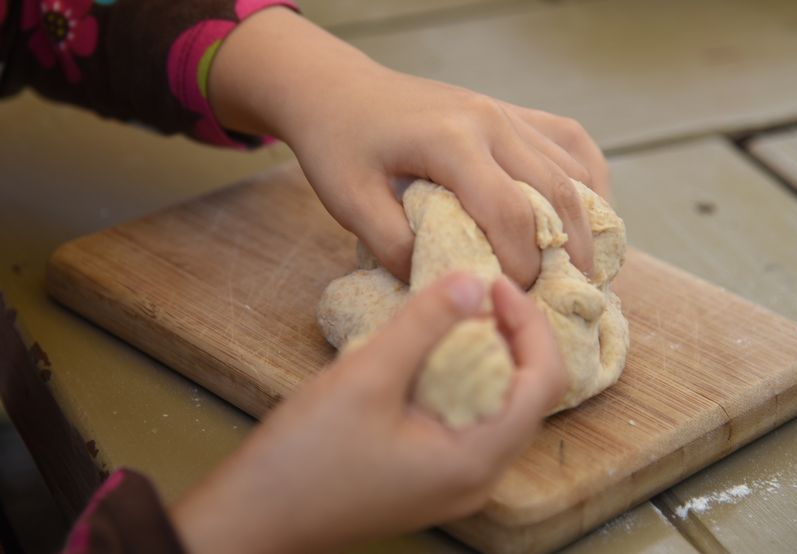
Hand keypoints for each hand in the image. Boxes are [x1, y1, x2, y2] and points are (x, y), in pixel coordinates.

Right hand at [171, 273, 566, 553]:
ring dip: (488, 353)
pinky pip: (470, 417)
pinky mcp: (431, 474)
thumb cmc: (304, 459)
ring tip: (455, 312)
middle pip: (528, 393)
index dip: (530, 324)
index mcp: (476, 461)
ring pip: (500, 404)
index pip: (544, 382)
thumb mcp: (366, 377)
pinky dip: (463, 376)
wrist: (252, 517)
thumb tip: (475, 279)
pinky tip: (430, 350)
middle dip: (513, 334)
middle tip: (477, 290)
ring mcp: (455, 480)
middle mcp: (478, 477)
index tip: (493, 283)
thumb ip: (425, 324)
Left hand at [209, 9, 609, 286]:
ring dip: (588, 219)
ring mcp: (506, 111)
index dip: (522, 263)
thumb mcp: (348, 202)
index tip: (514, 297)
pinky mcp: (510, 110)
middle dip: (570, 250)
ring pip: (572, 167)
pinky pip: (570, 140)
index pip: (510, 212)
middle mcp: (491, 120)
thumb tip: (447, 284)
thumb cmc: (339, 144)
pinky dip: (588, 177)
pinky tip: (589, 211)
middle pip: (557, 192)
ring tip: (586, 266)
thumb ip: (393, 247)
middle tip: (572, 295)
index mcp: (451, 142)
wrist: (339, 89)